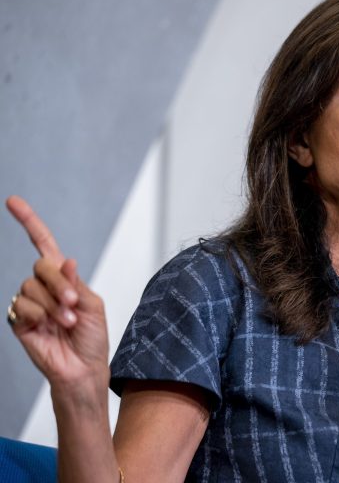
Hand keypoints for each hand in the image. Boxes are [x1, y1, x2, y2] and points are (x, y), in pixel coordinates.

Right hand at [6, 196, 108, 389]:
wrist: (84, 368)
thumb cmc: (92, 338)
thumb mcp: (93, 305)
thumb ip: (78, 282)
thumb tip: (67, 261)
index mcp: (64, 277)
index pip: (43, 244)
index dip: (29, 222)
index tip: (12, 201)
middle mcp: (44, 286)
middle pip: (41, 265)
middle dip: (60, 282)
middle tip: (74, 303)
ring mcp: (29, 302)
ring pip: (32, 286)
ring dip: (53, 304)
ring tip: (67, 322)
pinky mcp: (19, 320)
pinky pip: (21, 305)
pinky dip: (39, 314)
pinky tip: (49, 326)